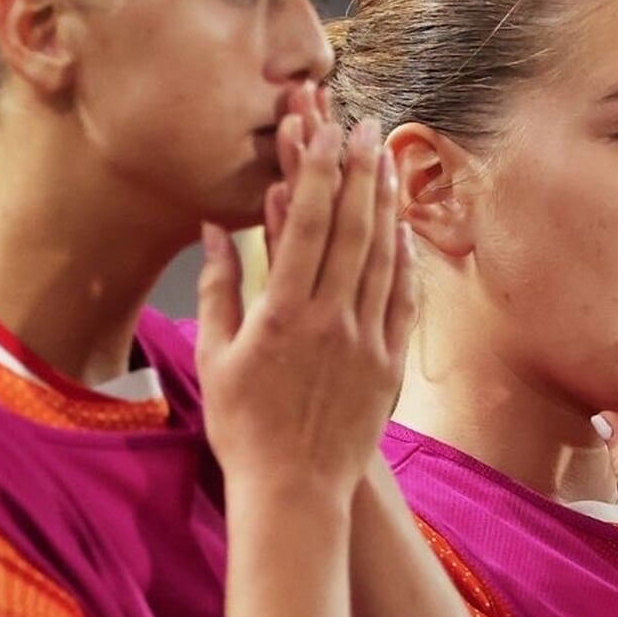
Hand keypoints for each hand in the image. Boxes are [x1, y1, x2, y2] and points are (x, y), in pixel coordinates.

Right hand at [196, 91, 415, 498]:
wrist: (294, 491)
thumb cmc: (243, 427)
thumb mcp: (216, 356)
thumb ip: (219, 287)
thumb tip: (214, 228)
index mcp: (282, 313)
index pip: (303, 224)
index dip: (314, 171)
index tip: (319, 130)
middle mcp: (330, 319)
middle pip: (350, 228)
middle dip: (355, 170)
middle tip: (362, 125)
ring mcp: (366, 340)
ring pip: (381, 256)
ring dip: (384, 203)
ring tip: (385, 158)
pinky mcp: (389, 363)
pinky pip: (402, 298)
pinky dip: (403, 258)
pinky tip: (403, 228)